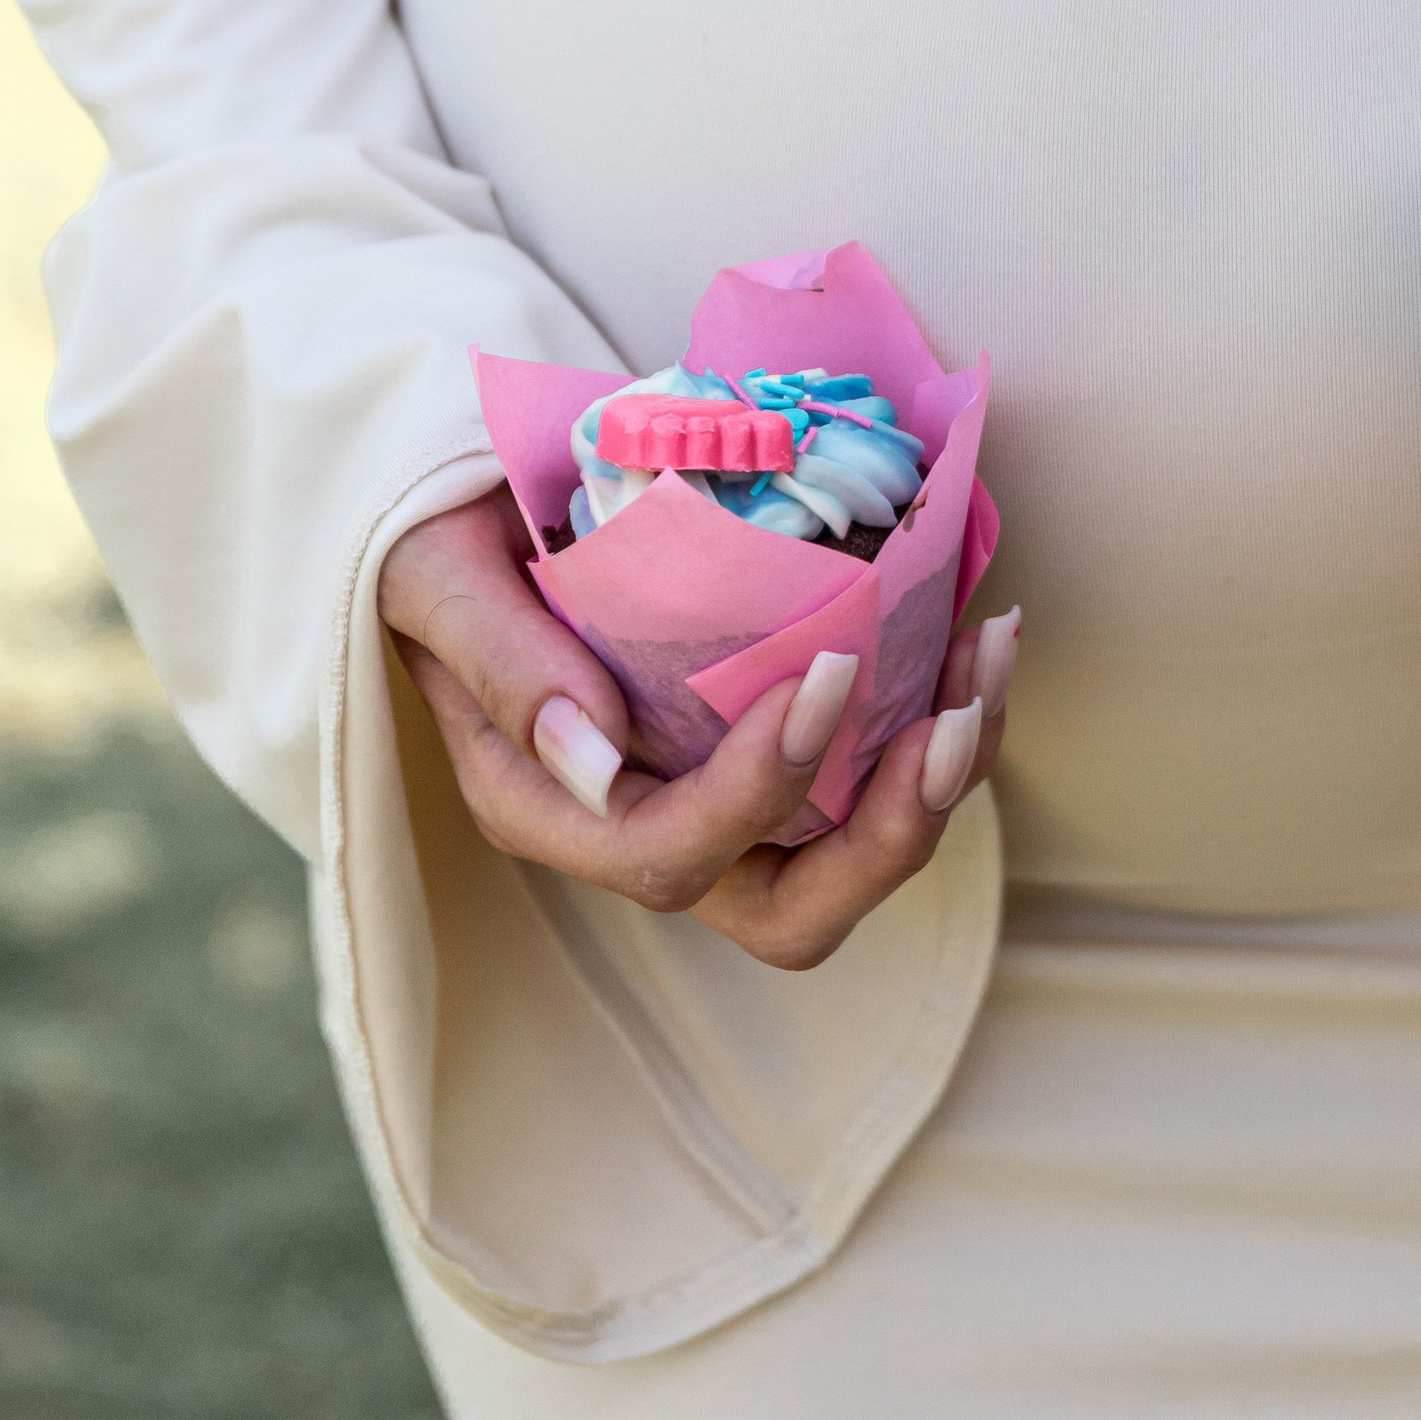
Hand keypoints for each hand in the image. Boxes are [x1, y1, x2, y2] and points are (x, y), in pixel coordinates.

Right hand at [379, 490, 1020, 969]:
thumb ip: (496, 658)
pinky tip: (977, 628)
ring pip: (853, 860)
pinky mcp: (781, 753)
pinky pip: (879, 781)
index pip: (664, 857)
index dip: (759, 790)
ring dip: (941, 778)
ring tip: (986, 655)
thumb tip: (589, 756)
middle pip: (788, 913)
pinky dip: (945, 721)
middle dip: (887, 836)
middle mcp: (645, 830)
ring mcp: (724, 802)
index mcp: (549, 809)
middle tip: (947, 720)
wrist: (481, 506)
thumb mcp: (434, 573)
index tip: (828, 668)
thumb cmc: (447, 539)